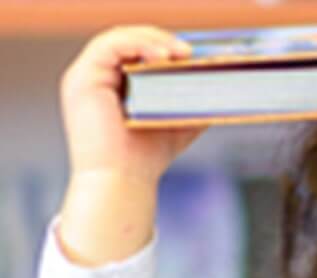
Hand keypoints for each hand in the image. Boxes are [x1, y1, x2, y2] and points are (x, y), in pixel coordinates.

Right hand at [58, 27, 206, 264]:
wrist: (121, 184)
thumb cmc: (143, 161)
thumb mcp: (174, 125)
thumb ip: (189, 105)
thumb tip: (218, 87)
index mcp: (112, 86)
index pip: (136, 52)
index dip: (162, 46)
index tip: (191, 54)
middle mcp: (96, 78)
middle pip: (128, 42)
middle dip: (161, 41)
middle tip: (190, 51)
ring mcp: (85, 76)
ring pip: (120, 39)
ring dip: (153, 40)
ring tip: (181, 53)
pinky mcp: (83, 78)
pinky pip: (110, 46)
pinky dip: (138, 44)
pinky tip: (163, 56)